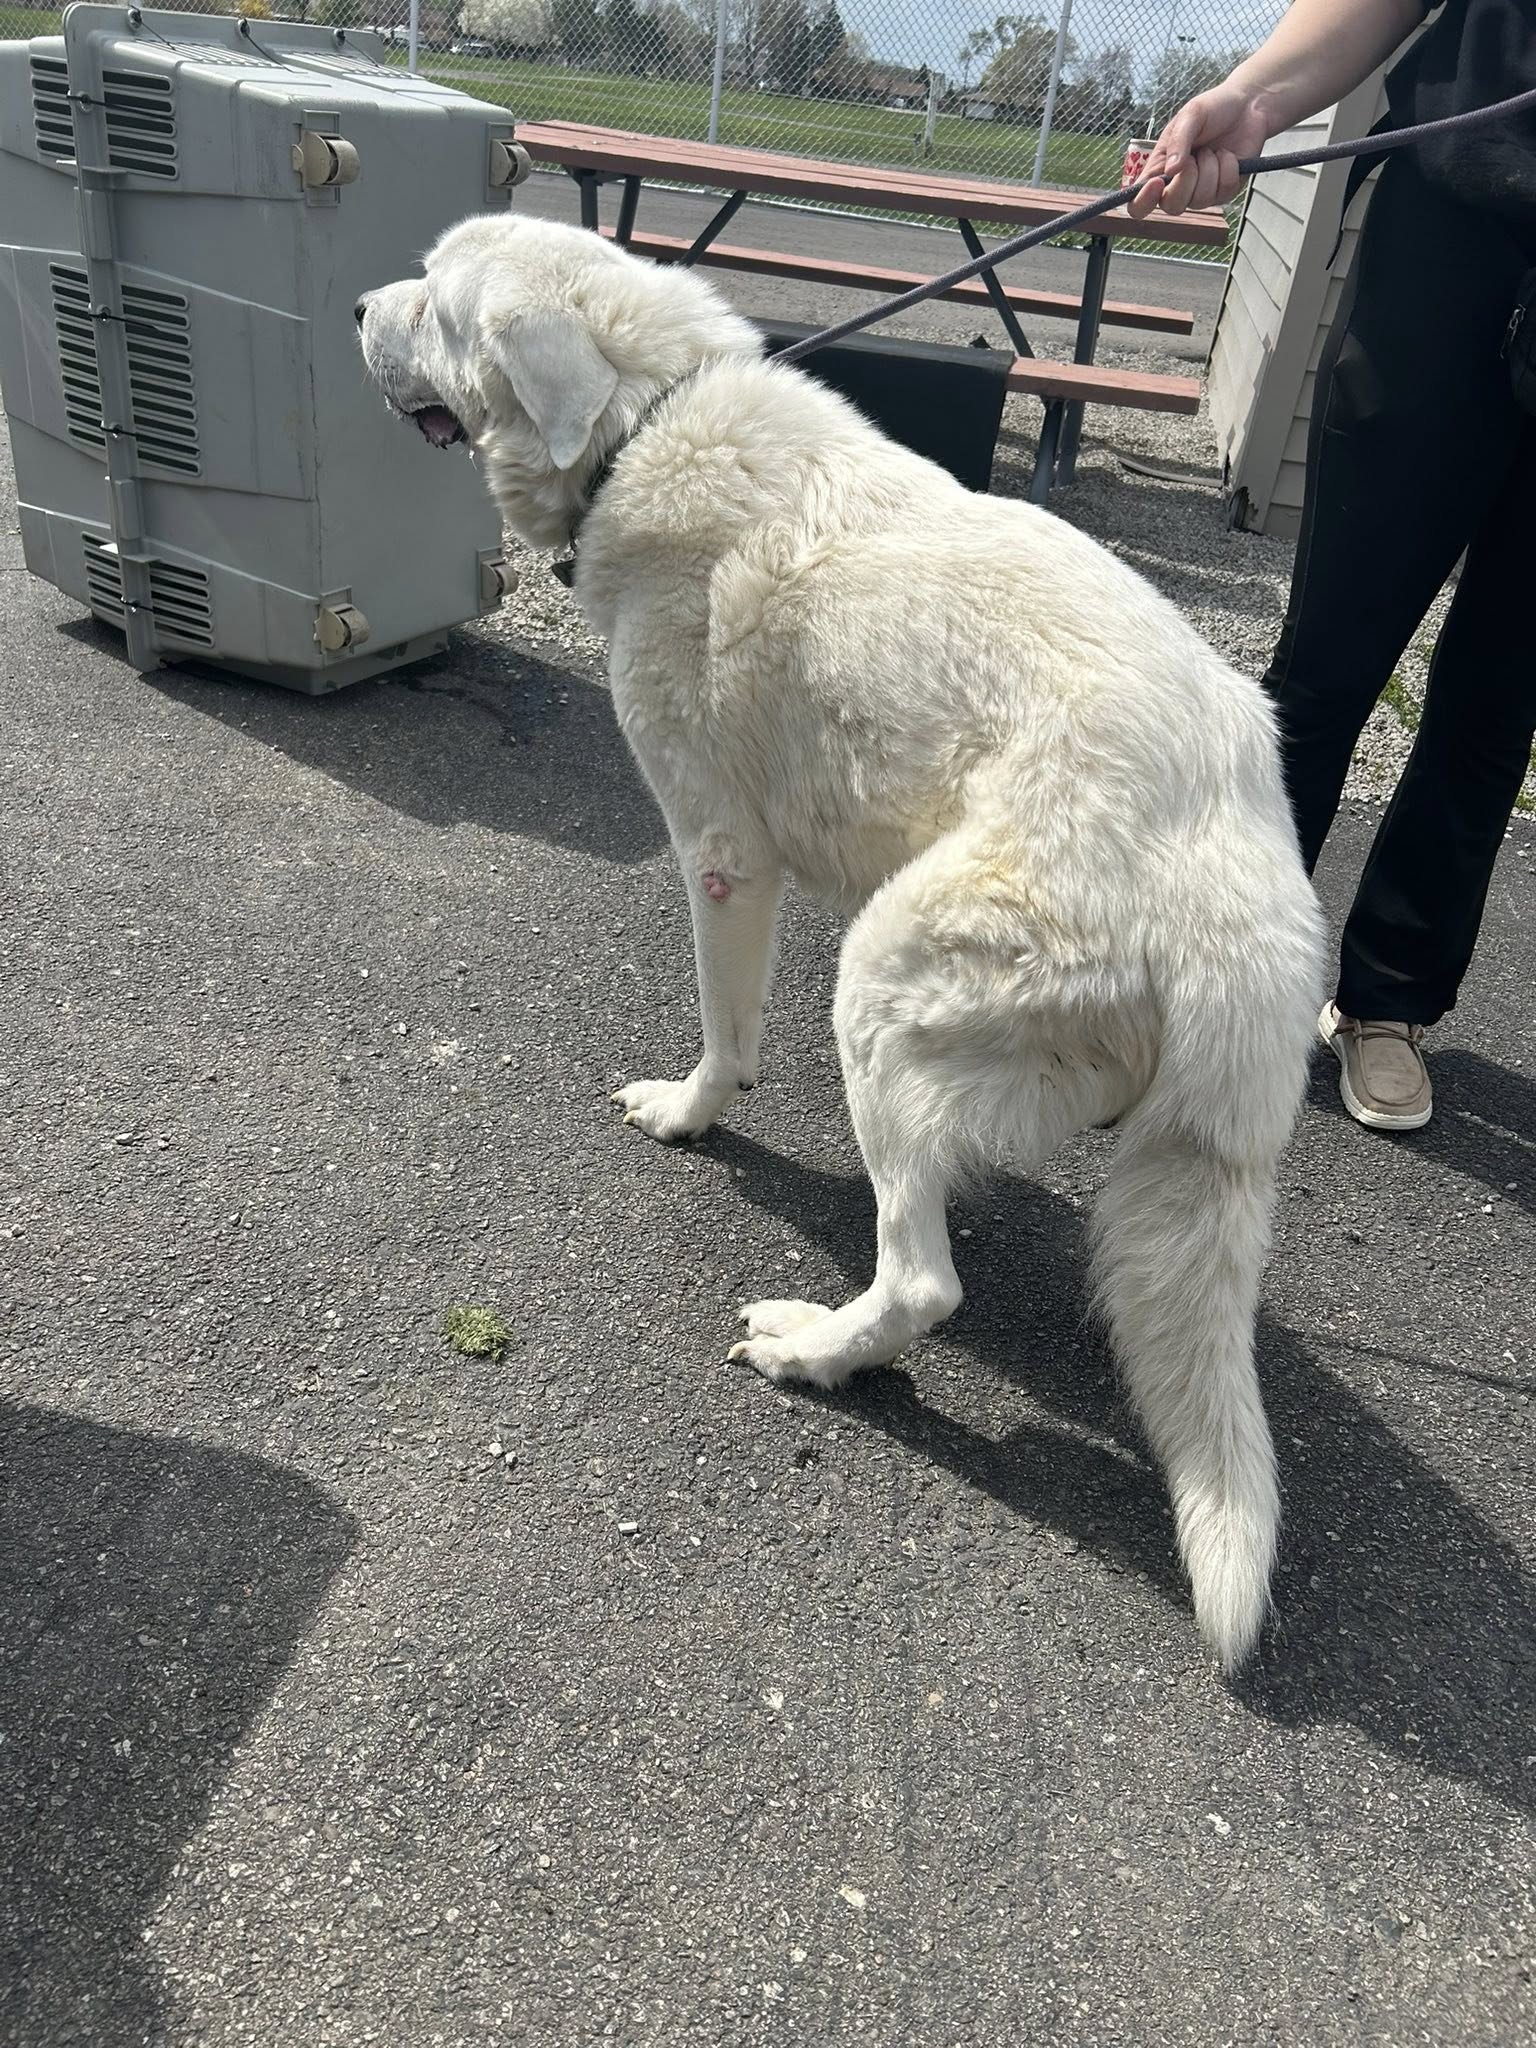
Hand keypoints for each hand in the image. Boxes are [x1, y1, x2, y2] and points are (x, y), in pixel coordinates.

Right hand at [1126, 81, 1272, 217]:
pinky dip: (1229, 168)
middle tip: (1195, 156)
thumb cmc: (1213, 108)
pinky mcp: (1225, 191)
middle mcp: (1178, 186)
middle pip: (1172, 206)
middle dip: (1185, 181)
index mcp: (1159, 169)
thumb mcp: (1191, 115)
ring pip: (1201, 200)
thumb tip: (1171, 171)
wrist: (1247, 105)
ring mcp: (1202, 192)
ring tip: (1213, 150)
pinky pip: (1224, 191)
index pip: (1139, 203)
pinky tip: (1227, 155)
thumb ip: (1178, 141)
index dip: (1142, 202)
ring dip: (1210, 168)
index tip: (1156, 183)